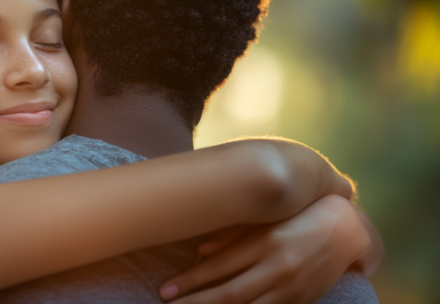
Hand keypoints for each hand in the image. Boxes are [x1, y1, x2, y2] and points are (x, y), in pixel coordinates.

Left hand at [159, 195, 370, 303]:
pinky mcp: (301, 301)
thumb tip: (200, 250)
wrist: (346, 230)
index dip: (190, 280)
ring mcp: (290, 288)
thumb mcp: (265, 219)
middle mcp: (277, 267)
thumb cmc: (298, 217)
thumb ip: (233, 234)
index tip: (167, 289)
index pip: (219, 267)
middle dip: (196, 302)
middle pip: (229, 293)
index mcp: (265, 242)